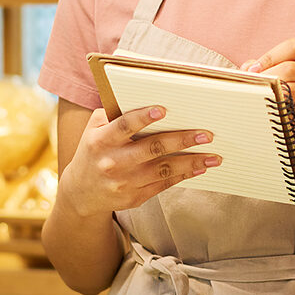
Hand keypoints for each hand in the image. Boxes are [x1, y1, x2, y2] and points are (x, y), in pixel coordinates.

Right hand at [57, 106, 219, 218]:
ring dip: (191, 162)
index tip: (164, 109)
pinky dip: (184, 175)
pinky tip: (200, 167)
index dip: (143, 118)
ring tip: (214, 155)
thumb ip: (115, 114)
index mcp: (101, 140)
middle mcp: (112, 162)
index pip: (124, 126)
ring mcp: (124, 182)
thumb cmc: (94, 150)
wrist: (80, 192)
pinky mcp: (135, 197)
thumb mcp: (94, 129)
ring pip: (163, 170)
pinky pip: (164, 184)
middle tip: (206, 134)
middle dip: (181, 139)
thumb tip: (148, 96)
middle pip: (151, 149)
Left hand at [243, 38, 294, 124]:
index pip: (294, 47)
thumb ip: (271, 67)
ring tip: (259, 97)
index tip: (254, 69)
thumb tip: (249, 67)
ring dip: (271, 93)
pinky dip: (280, 111)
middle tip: (253, 85)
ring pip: (292, 90)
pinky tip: (272, 111)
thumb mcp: (292, 76)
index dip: (270, 56)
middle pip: (292, 68)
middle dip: (268, 76)